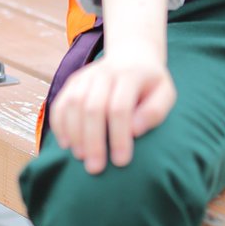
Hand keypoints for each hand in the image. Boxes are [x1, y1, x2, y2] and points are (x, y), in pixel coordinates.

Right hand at [49, 54, 175, 174]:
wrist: (133, 57)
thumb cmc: (151, 85)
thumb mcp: (165, 94)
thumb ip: (155, 111)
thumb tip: (135, 130)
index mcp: (131, 75)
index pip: (120, 108)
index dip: (119, 136)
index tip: (122, 161)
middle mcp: (105, 72)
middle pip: (93, 107)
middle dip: (94, 140)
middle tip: (96, 168)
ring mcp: (86, 76)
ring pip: (73, 104)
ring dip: (75, 134)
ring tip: (81, 157)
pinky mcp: (73, 81)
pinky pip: (60, 103)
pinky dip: (59, 124)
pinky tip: (66, 144)